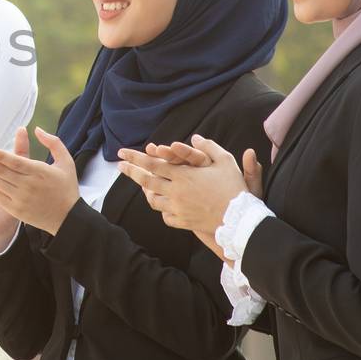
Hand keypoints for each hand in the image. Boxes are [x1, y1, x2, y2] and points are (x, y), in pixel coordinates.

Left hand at [0, 127, 80, 236]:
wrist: (68, 219)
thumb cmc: (67, 187)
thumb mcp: (66, 162)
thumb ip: (53, 142)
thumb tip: (36, 129)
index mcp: (39, 172)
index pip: (15, 161)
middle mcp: (28, 185)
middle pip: (0, 170)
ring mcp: (20, 198)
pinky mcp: (15, 209)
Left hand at [116, 135, 247, 251]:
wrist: (240, 219)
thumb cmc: (234, 188)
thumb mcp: (225, 161)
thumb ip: (209, 147)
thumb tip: (195, 137)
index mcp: (183, 175)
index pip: (152, 164)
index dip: (135, 158)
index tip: (122, 153)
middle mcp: (176, 192)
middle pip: (146, 181)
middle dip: (131, 172)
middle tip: (120, 166)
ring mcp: (178, 208)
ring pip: (153, 200)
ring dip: (146, 192)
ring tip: (142, 185)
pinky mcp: (183, 222)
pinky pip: (166, 216)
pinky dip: (162, 209)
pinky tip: (162, 205)